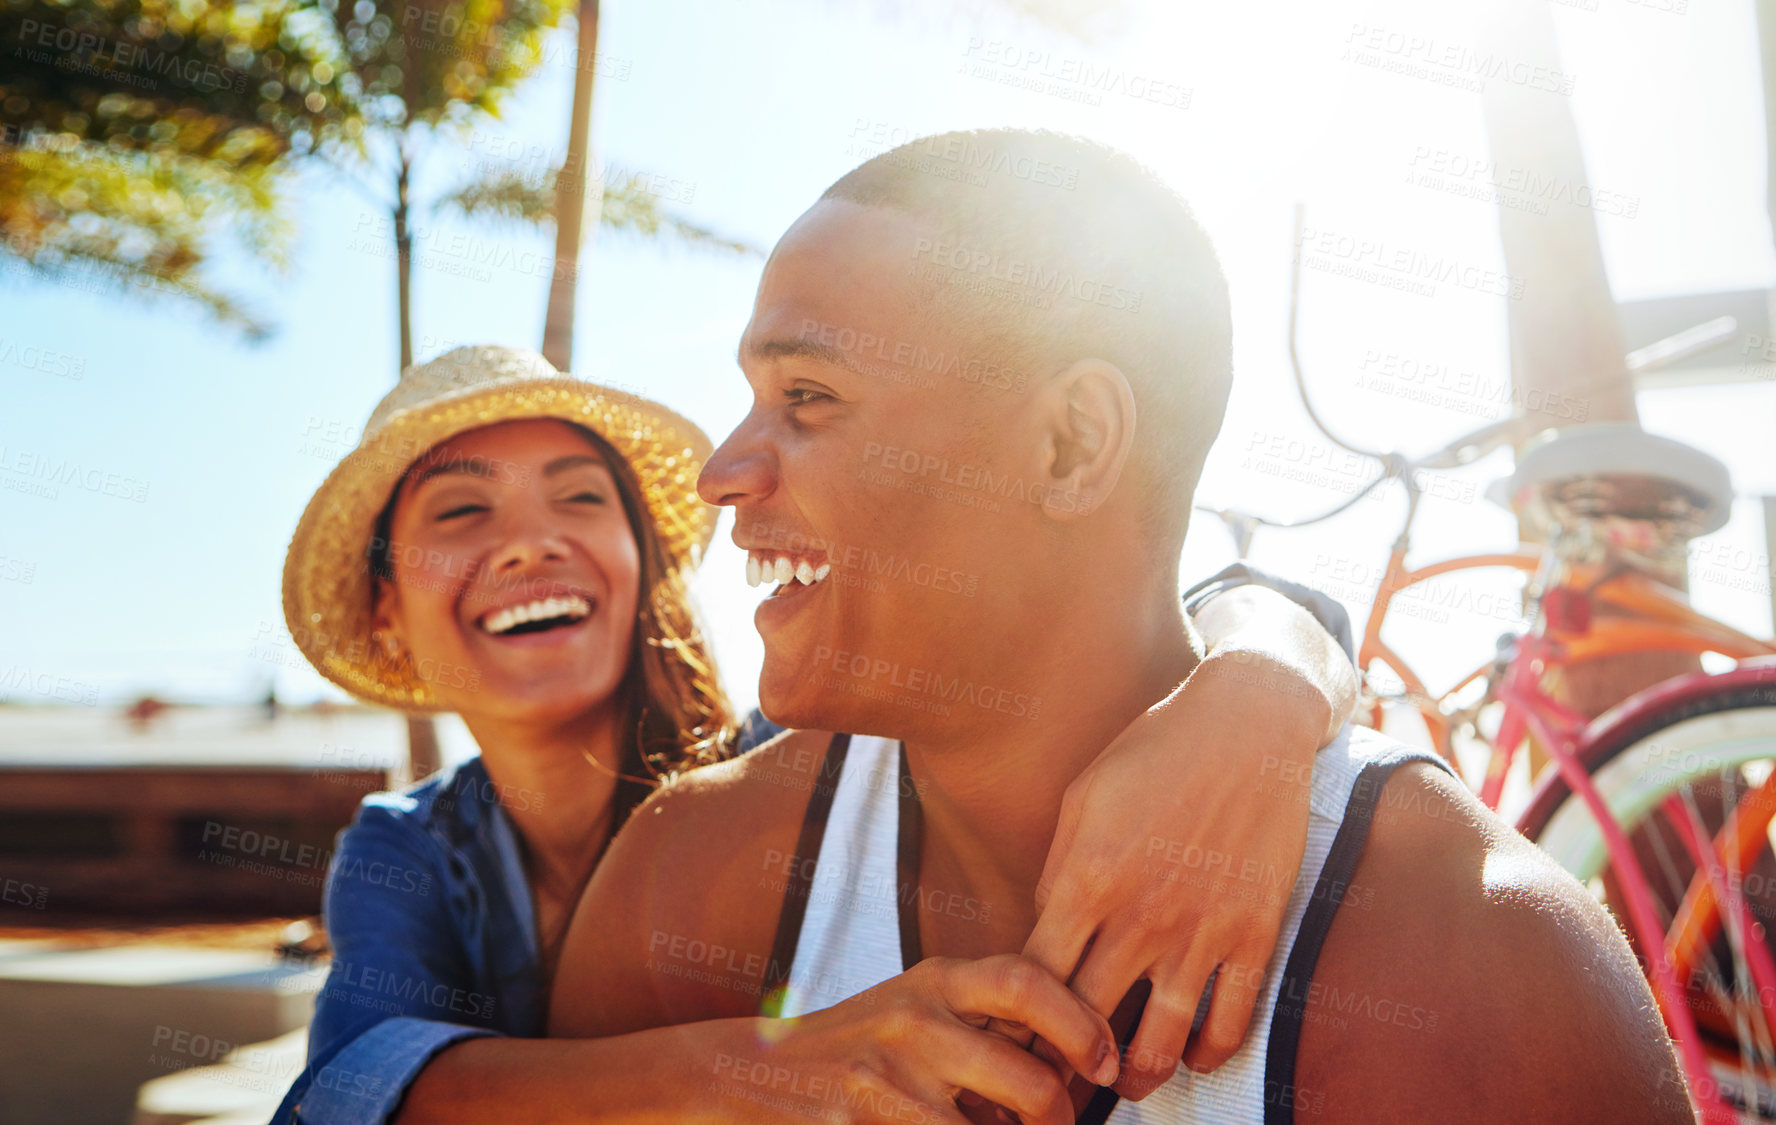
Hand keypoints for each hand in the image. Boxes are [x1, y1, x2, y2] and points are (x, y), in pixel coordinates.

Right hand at [710, 955, 1117, 1124]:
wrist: (749, 1071)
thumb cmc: (852, 1046)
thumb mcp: (915, 1006)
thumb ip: (981, 1019)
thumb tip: (1067, 1066)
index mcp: (935, 979)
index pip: (1028, 980)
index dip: (1082, 1022)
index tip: (1104, 1061)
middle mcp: (914, 1020)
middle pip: (1030, 1076)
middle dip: (1061, 1119)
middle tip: (1060, 1124)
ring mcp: (887, 1078)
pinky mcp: (862, 1123)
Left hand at [1020, 652, 1327, 1098]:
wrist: (1247, 723)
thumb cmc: (1153, 751)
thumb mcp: (1082, 799)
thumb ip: (1058, 872)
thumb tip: (1040, 936)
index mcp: (1086, 878)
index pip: (1034, 979)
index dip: (1014, 1021)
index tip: (1006, 1042)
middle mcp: (1139, 915)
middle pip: (1086, 1021)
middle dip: (1060, 1065)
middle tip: (1050, 1085)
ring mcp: (1201, 929)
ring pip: (1158, 1042)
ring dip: (1134, 1079)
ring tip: (1122, 1086)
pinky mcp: (1255, 933)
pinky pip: (1231, 1021)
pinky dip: (1209, 1054)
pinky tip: (1192, 1057)